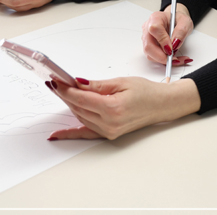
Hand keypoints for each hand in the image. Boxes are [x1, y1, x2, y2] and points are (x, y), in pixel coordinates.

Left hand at [46, 76, 200, 139]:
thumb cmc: (146, 92)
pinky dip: (71, 133)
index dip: (66, 90)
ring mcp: (108, 131)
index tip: (56, 81)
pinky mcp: (109, 134)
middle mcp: (110, 123)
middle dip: (66, 95)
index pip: (81, 99)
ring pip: (80, 117)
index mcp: (113, 108)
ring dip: (70, 105)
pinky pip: (85, 134)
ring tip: (61, 92)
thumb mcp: (121, 82)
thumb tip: (77, 83)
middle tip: (55, 83)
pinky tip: (57, 134)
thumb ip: (96, 85)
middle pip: (78, 108)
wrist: (161, 105)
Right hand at [140, 3, 193, 64]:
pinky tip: (174, 59)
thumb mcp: (185, 22)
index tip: (172, 49)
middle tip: (174, 59)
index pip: (154, 29)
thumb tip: (175, 44)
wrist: (175, 21)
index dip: (162, 41)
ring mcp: (146, 38)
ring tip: (178, 59)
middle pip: (148, 46)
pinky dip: (164, 61)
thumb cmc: (178, 20)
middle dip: (161, 56)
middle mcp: (148, 28)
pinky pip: (154, 57)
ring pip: (150, 54)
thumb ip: (181, 31)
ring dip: (164, 60)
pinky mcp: (149, 46)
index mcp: (156, 18)